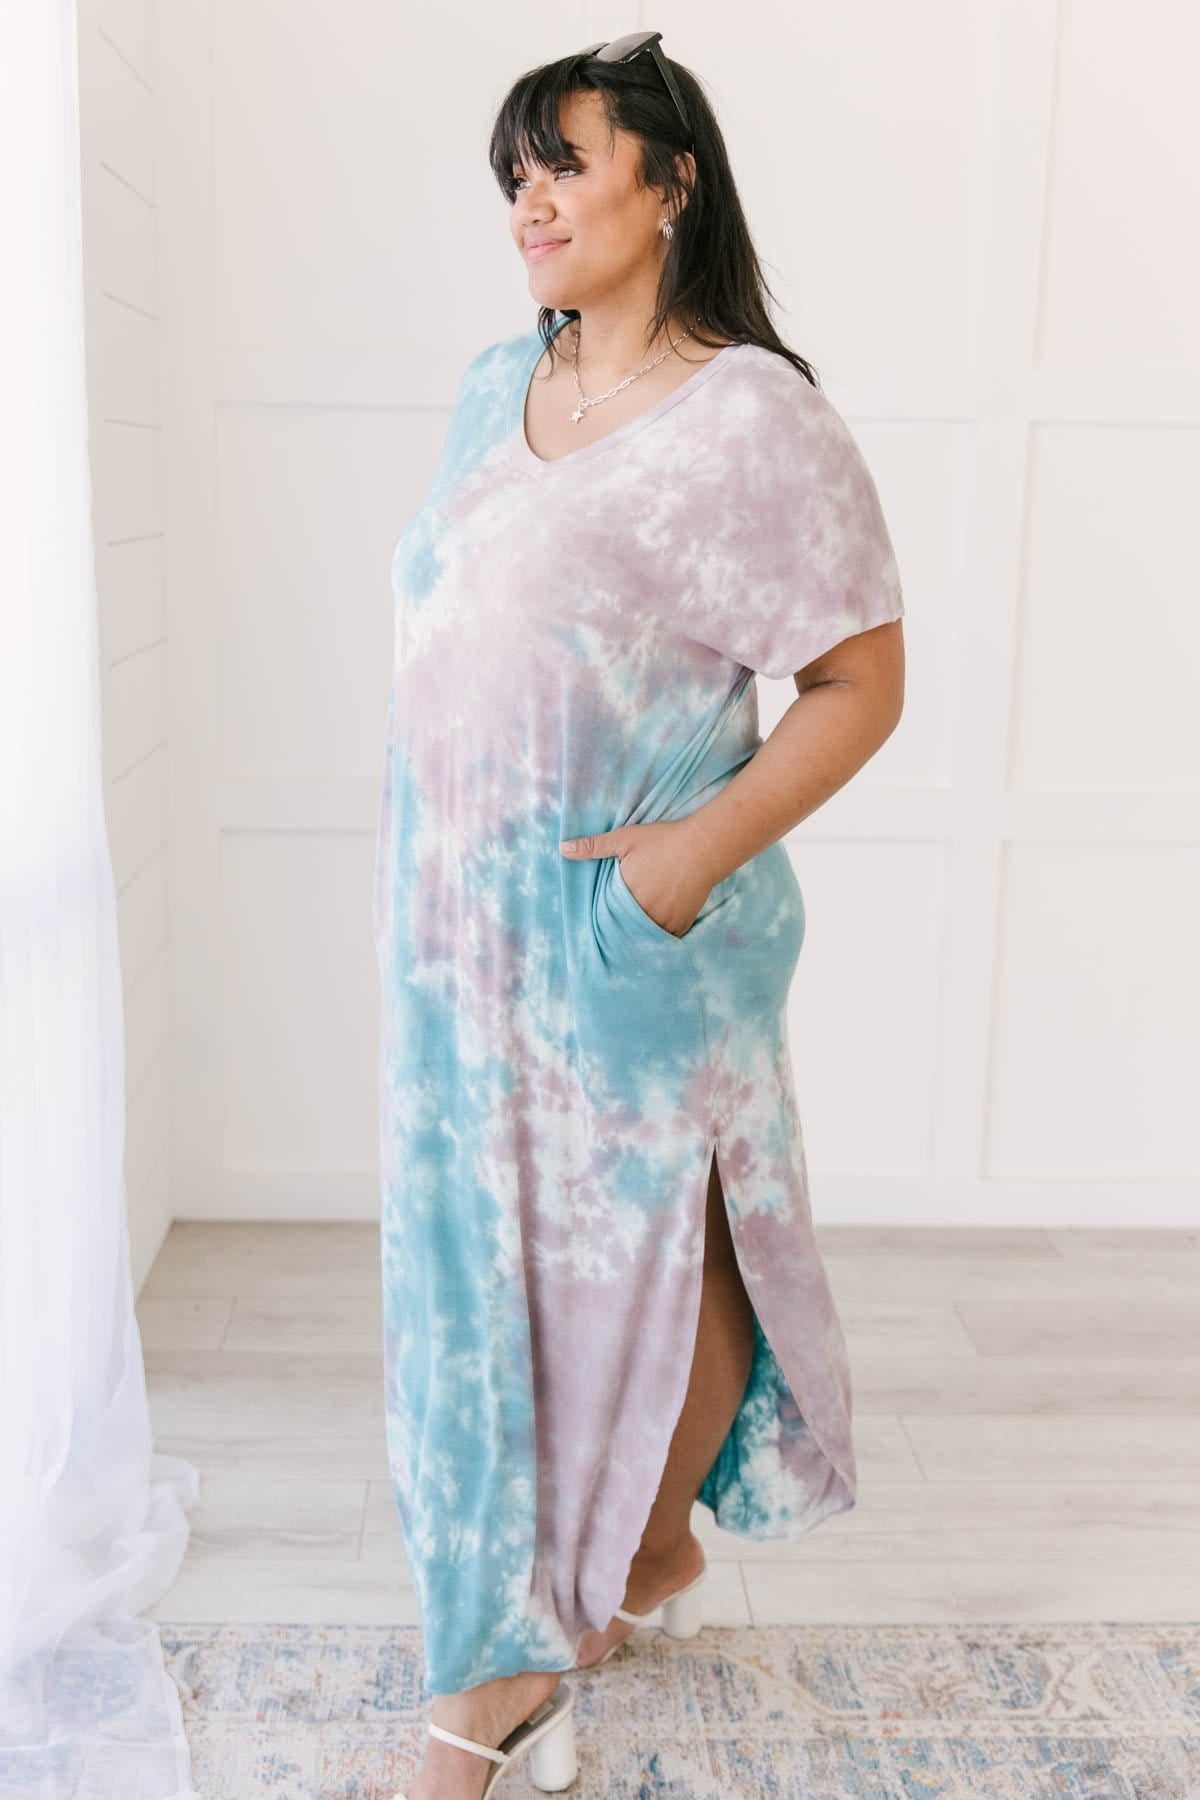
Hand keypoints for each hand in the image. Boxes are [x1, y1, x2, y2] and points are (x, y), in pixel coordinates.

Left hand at [559, 817, 723, 937]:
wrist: (704, 847)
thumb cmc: (663, 840)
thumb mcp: (624, 838)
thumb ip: (593, 846)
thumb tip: (562, 848)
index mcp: (625, 894)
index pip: (604, 915)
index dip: (599, 918)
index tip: (593, 923)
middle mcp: (643, 912)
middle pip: (623, 929)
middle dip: (617, 930)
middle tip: (607, 937)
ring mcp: (664, 920)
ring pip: (643, 938)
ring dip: (636, 937)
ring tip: (628, 939)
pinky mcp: (681, 923)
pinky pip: (665, 939)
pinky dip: (658, 938)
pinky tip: (650, 938)